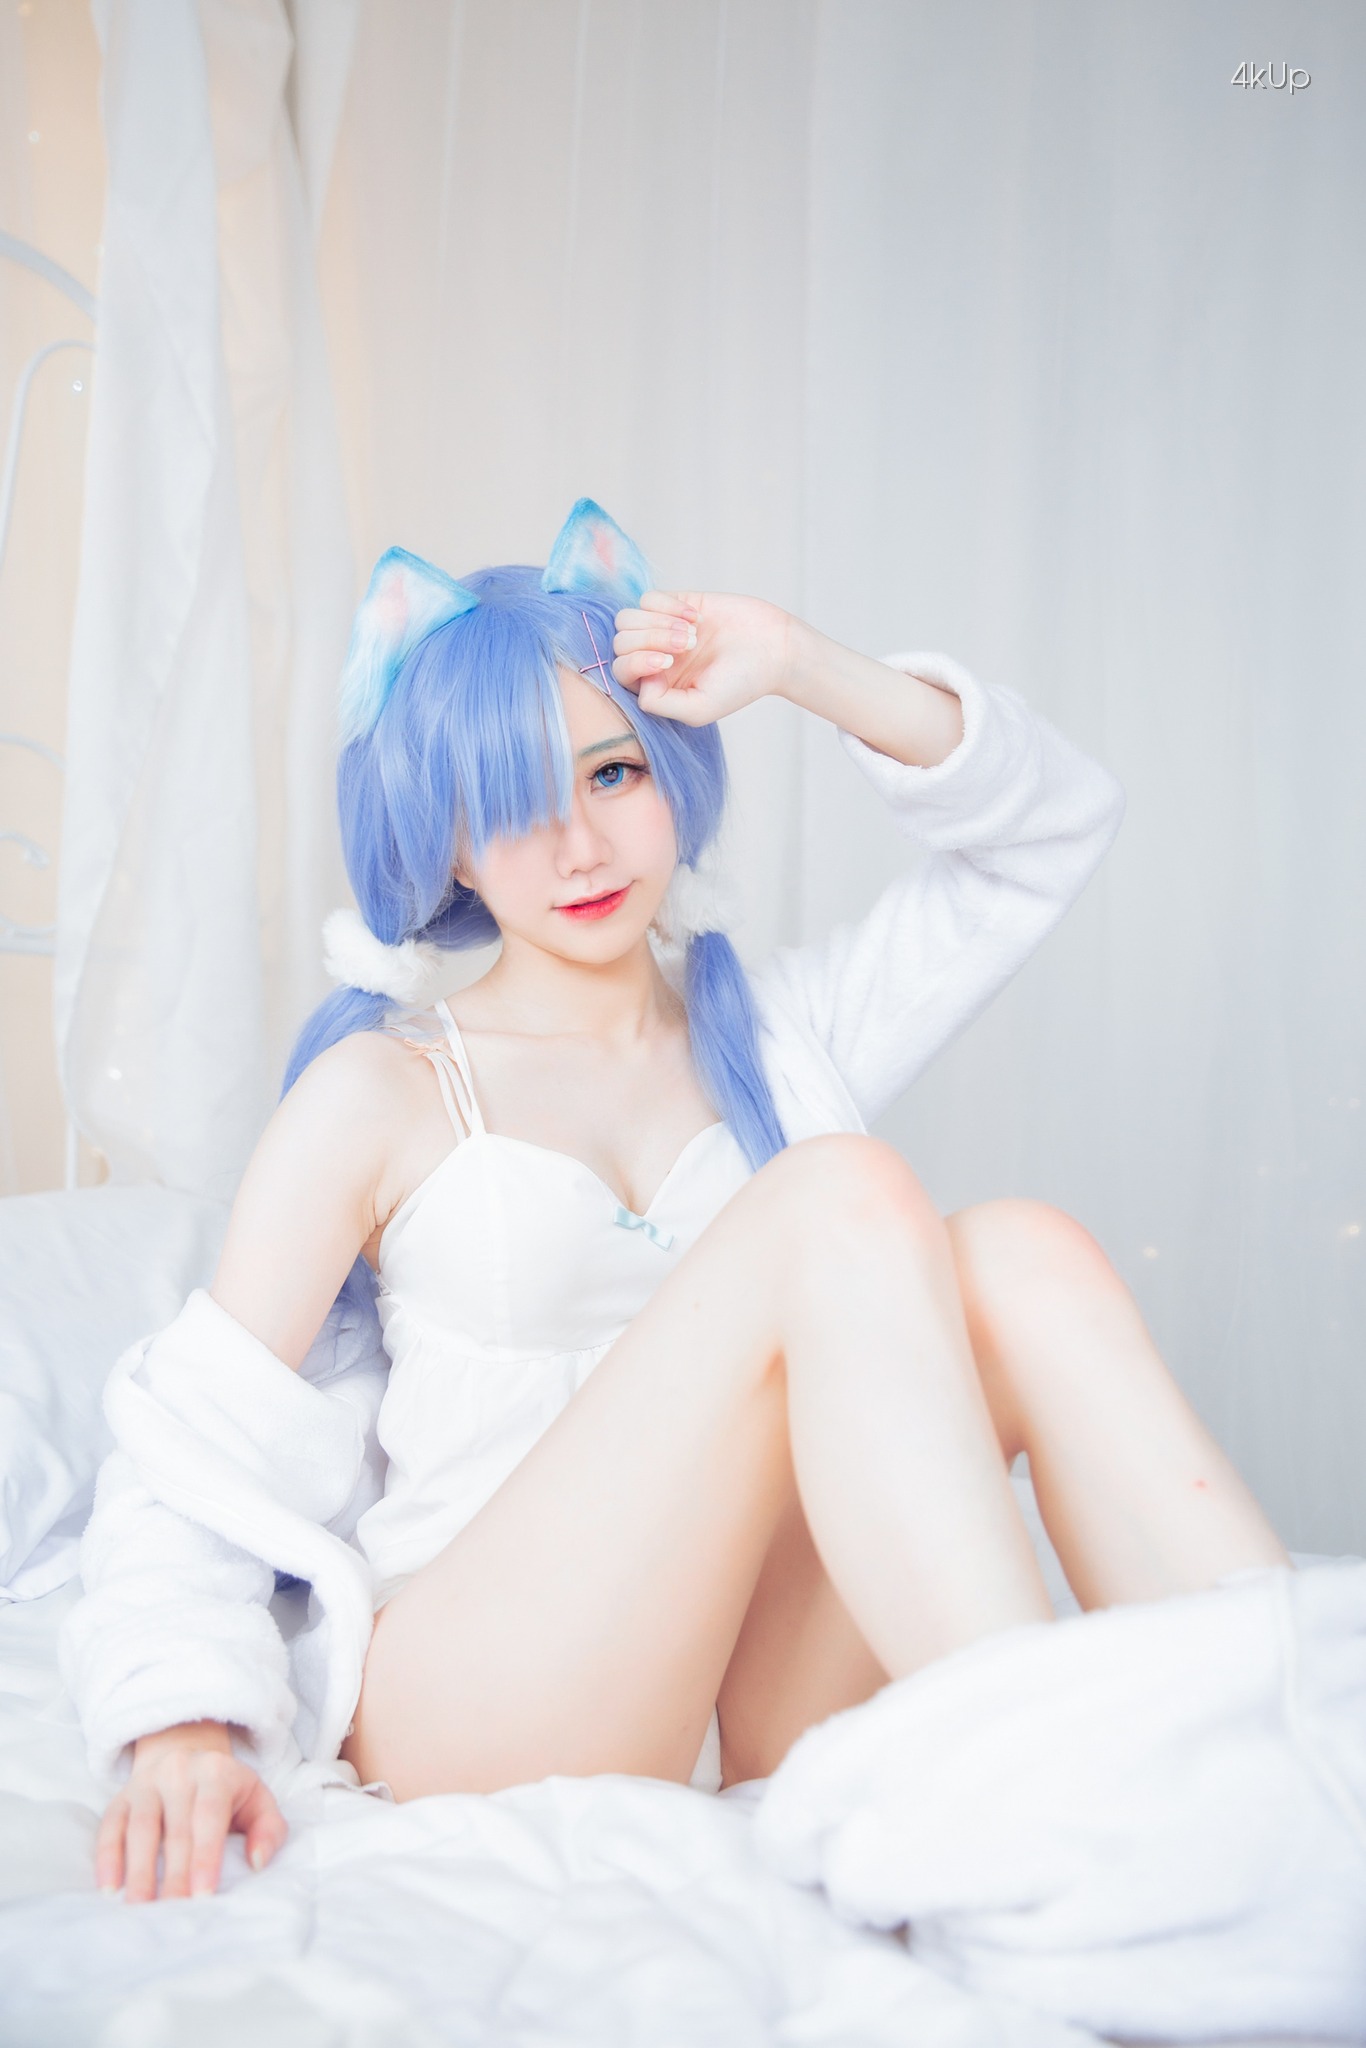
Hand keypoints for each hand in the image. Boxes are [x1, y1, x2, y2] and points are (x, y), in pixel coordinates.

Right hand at [96, 1720, 288, 1901]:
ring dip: (139, 1870)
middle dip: (175, 1873)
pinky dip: (107, 1857)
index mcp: (216, 1772)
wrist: (185, 1753)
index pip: (209, 1815)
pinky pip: (110, 1826)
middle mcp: (178, 1772)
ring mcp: (146, 1784)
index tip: (203, 1894)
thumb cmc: (226, 1791)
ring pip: (140, 1828)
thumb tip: (258, 1861)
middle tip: (174, 1911)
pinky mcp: (120, 1797)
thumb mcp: (258, 1800)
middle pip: (175, 1828)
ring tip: (140, 1907)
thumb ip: (269, 1829)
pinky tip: (110, 1887)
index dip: (206, 1856)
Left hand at [611, 590, 804, 725]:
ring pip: (627, 619)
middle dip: (650, 641)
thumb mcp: (699, 708)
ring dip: (658, 623)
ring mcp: (662, 629)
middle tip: (687, 645)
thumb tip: (638, 682)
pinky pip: (648, 598)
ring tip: (692, 633)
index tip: (668, 663)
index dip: (636, 663)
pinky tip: (697, 618)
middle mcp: (653, 657)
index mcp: (656, 685)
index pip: (621, 672)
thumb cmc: (740, 683)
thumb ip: (660, 704)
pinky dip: (670, 606)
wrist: (774, 649)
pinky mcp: (675, 603)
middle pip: (621, 643)